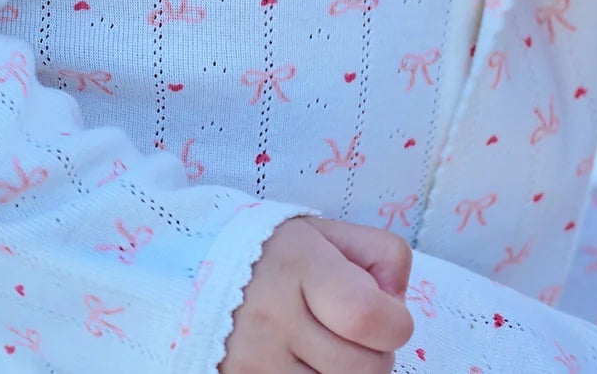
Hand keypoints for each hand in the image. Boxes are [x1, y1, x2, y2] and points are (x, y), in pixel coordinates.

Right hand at [221, 218, 413, 373]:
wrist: (197, 278)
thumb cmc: (275, 255)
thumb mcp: (327, 234)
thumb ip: (379, 254)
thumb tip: (399, 301)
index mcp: (297, 263)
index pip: (368, 316)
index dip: (395, 322)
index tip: (388, 312)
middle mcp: (272, 317)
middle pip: (363, 369)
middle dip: (378, 354)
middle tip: (360, 336)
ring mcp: (254, 363)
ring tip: (334, 350)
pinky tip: (313, 365)